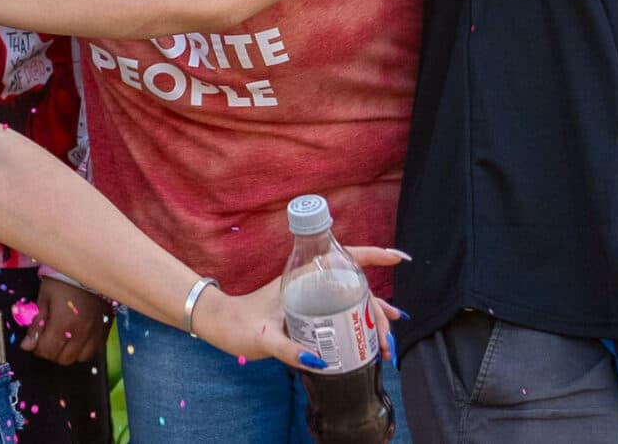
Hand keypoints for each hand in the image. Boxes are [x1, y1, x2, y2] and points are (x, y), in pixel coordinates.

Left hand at [24, 276, 113, 365]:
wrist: (90, 268)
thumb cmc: (63, 280)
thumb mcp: (44, 298)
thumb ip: (36, 325)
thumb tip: (26, 346)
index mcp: (63, 323)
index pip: (47, 351)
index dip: (37, 349)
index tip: (34, 342)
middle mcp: (81, 332)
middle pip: (63, 359)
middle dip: (51, 353)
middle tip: (47, 340)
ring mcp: (95, 332)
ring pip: (80, 358)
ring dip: (68, 353)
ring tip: (63, 340)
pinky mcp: (105, 330)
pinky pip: (94, 350)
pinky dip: (83, 349)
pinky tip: (77, 338)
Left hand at [192, 245, 407, 368]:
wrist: (219, 324)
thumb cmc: (237, 325)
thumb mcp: (263, 338)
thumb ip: (288, 350)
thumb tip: (320, 362)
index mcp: (302, 278)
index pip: (344, 257)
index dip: (373, 256)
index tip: (398, 259)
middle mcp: (310, 283)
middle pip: (355, 288)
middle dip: (378, 312)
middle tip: (386, 339)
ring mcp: (310, 297)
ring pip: (350, 302)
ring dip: (372, 320)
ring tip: (385, 344)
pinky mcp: (307, 311)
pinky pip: (340, 312)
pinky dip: (358, 324)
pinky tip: (370, 338)